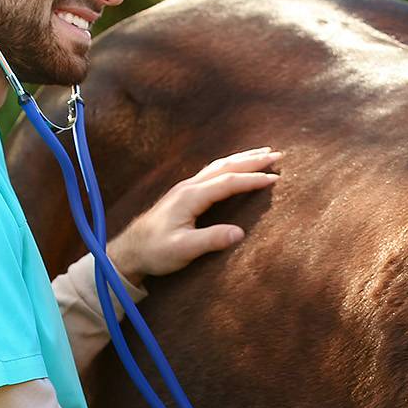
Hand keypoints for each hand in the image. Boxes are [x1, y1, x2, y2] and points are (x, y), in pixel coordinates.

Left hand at [105, 147, 282, 286]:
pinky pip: (212, 172)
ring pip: (218, 166)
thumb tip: (239, 233)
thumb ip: (210, 240)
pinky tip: (236, 167)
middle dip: (252, 160)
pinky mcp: (184, 194)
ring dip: (242, 159)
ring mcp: (185, 188)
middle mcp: (188, 187)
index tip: (275, 179)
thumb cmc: (155, 251)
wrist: (130, 251)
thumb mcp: (183, 250)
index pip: (228, 182)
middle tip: (278, 155)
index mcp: (190, 197)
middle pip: (225, 166)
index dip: (252, 180)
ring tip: (263, 155)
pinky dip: (230, 166)